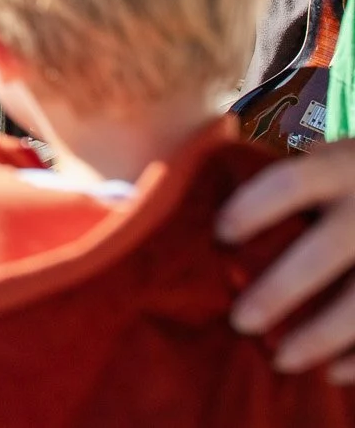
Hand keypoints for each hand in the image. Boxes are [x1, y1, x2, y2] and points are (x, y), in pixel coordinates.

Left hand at [220, 138, 354, 379]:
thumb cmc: (351, 177)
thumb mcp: (327, 161)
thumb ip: (289, 181)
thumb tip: (194, 195)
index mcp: (339, 166)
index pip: (288, 182)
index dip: (251, 209)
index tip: (220, 236)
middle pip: (322, 252)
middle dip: (279, 290)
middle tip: (240, 322)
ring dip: (322, 336)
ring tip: (281, 360)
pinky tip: (333, 373)